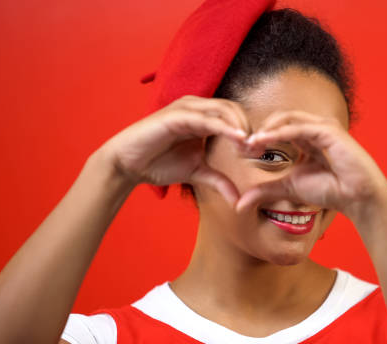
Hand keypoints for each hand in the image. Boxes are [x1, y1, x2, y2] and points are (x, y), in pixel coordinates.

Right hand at [99, 95, 249, 205]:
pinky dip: (225, 128)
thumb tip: (238, 200)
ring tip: (249, 147)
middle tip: (256, 151)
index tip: (259, 154)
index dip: (250, 133)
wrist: (128, 165)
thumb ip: (219, 181)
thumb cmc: (159, 163)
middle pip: (234, 110)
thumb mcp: (197, 172)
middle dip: (249, 129)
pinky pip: (207, 119)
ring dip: (240, 128)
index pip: (235, 117)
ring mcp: (186, 109)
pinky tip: (238, 139)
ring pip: (224, 110)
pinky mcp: (176, 115)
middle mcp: (197, 108)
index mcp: (203, 117)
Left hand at [235, 110, 386, 222]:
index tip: (241, 152)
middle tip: (242, 147)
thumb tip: (239, 204)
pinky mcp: (329, 130)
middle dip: (259, 131)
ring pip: (286, 118)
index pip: (276, 128)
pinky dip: (279, 132)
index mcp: (305, 137)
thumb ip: (264, 190)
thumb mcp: (288, 188)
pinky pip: (298, 127)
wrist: (357, 198)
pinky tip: (264, 141)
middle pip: (278, 118)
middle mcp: (314, 128)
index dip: (258, 138)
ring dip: (266, 129)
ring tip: (250, 144)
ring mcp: (322, 127)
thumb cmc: (330, 190)